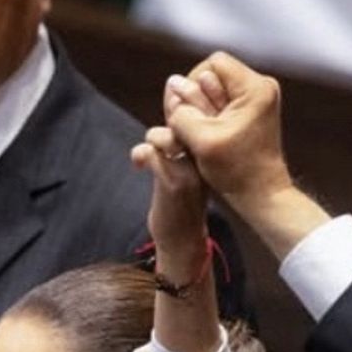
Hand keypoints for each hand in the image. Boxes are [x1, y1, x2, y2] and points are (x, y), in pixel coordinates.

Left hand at [131, 119, 209, 274]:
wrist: (184, 242)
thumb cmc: (183, 204)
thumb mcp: (189, 169)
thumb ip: (182, 143)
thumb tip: (167, 114)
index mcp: (213, 156)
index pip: (201, 118)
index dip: (181, 110)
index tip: (166, 119)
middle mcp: (207, 162)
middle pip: (186, 123)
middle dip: (166, 123)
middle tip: (154, 140)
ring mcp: (191, 172)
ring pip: (168, 136)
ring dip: (152, 139)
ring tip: (145, 154)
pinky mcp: (173, 184)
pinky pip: (153, 154)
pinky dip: (141, 154)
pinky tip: (138, 165)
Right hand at [163, 53, 298, 210]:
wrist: (262, 195)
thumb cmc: (236, 172)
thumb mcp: (201, 140)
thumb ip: (182, 110)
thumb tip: (173, 82)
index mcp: (255, 88)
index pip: (213, 63)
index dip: (192, 82)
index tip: (187, 111)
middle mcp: (262, 87)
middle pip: (215, 76)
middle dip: (197, 99)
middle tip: (193, 128)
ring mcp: (259, 100)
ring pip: (216, 91)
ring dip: (202, 110)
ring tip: (200, 135)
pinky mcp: (254, 113)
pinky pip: (223, 104)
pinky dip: (211, 118)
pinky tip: (208, 138)